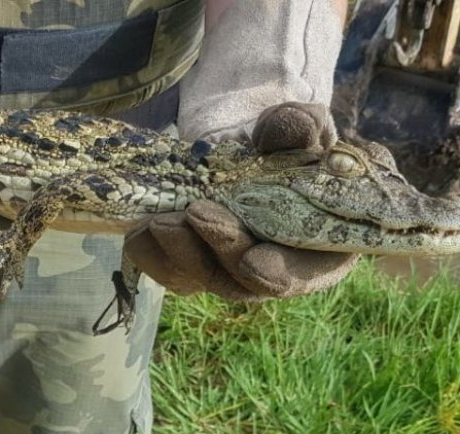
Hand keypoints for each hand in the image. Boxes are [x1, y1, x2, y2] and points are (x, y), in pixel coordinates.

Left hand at [126, 103, 357, 301]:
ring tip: (159, 221)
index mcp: (319, 249)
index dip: (280, 272)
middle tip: (195, 213)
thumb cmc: (291, 146)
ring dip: (178, 254)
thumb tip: (290, 126)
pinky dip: (152, 254)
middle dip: (218, 249)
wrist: (249, 150)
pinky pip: (169, 270)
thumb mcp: (303, 131)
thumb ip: (301, 129)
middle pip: (243, 281)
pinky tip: (139, 229)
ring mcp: (229, 271)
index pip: (303, 273)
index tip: (252, 260)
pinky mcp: (194, 262)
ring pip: (201, 278)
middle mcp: (273, 270)